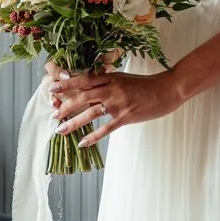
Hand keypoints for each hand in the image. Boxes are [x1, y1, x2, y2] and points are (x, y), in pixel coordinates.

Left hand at [49, 60, 179, 145]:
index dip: (66, 84)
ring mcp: (119, 104)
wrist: (167, 89)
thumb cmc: (146, 84)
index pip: (84, 80)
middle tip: (53, 114)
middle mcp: (112, 89)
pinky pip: (106, 128)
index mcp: (111, 78)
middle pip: (83, 96)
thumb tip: (88, 88)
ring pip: (91, 113)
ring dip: (74, 122)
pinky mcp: (126, 117)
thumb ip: (106, 82)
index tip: (52, 88)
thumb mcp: (123, 78)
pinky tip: (82, 142)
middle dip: (65, 106)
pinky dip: (93, 136)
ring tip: (60, 130)